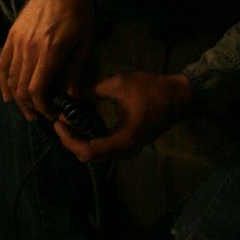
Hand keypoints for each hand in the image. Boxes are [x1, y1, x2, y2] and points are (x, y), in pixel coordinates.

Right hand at [0, 0, 94, 121]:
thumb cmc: (78, 10)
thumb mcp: (85, 40)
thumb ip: (75, 70)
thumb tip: (71, 97)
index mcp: (50, 51)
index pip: (37, 90)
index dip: (43, 107)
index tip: (52, 113)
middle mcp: (30, 48)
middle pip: (22, 88)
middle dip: (31, 107)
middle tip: (41, 116)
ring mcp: (18, 41)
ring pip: (11, 79)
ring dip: (18, 98)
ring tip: (28, 109)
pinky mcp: (12, 35)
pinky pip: (3, 63)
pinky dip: (4, 82)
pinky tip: (8, 95)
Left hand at [54, 71, 195, 162]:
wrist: (181, 95)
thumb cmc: (152, 89)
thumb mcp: (120, 84)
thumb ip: (94, 91)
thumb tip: (73, 94)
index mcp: (122, 139)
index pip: (87, 150)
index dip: (68, 139)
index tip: (58, 122)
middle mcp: (125, 150)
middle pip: (89, 156)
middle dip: (71, 140)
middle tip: (61, 121)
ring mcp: (129, 149)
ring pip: (98, 154)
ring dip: (81, 140)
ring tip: (70, 121)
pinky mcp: (132, 143)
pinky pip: (106, 148)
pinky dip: (93, 138)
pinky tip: (87, 122)